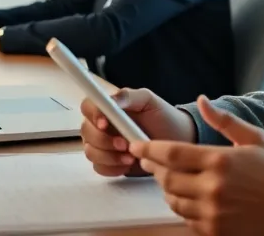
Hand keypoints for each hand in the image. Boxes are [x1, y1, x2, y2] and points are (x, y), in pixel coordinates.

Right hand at [80, 87, 196, 176]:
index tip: (105, 123)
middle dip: (103, 140)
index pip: (88, 106)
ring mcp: (103, 145)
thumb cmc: (163, 116)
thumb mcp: (149, 101)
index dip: (92, 115)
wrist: (177, 140)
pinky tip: (128, 164)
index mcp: (109, 107)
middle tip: (125, 145)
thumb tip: (110, 99)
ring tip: (131, 157)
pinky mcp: (109, 163)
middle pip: (86, 131)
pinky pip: (99, 168)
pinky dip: (112, 168)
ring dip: (109, 156)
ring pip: (90, 152)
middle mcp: (101, 125)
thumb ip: (128, 96)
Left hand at [131, 96, 263, 235]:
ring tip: (171, 180)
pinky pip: (187, 220)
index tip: (137, 145)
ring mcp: (213, 212)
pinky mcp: (216, 231)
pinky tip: (190, 198)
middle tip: (151, 162)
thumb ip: (224, 120)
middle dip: (155, 169)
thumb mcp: (253, 138)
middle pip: (167, 178)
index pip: (171, 153)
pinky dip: (184, 208)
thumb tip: (202, 101)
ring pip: (174, 201)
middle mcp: (213, 188)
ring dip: (168, 190)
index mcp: (219, 160)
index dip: (148, 149)